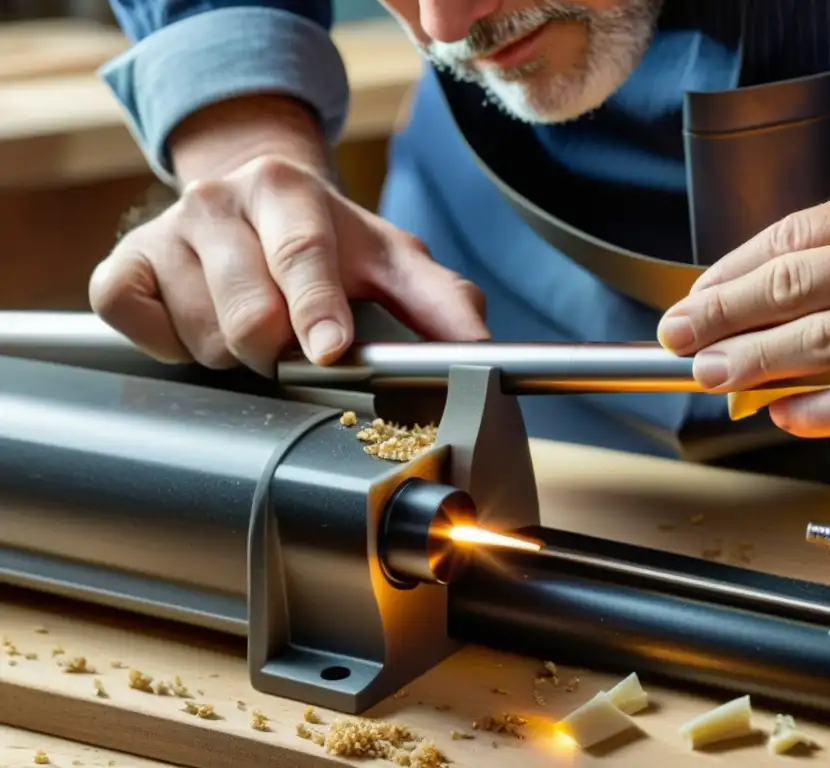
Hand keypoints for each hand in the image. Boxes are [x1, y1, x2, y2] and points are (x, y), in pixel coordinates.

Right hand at [89, 155, 488, 374]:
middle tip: (295, 342)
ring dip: (236, 352)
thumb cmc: (332, 242)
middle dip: (281, 351)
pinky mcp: (123, 265)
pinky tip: (201, 319)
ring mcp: (165, 229)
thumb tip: (480, 351)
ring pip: (201, 334)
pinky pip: (137, 325)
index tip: (329, 349)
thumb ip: (440, 302)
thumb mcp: (392, 261)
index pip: (301, 256)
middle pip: (249, 315)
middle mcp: (220, 199)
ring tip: (254, 320)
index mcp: (289, 190)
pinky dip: (171, 343)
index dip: (316, 307)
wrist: (255, 199)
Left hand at [656, 182, 829, 441]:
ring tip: (711, 373)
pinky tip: (780, 412)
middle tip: (679, 338)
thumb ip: (821, 274)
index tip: (689, 302)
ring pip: (824, 341)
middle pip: (798, 286)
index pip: (794, 239)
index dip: (729, 274)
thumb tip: (724, 310)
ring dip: (754, 362)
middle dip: (724, 316)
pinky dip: (814, 410)